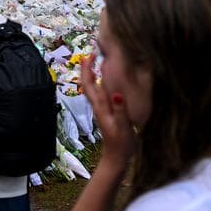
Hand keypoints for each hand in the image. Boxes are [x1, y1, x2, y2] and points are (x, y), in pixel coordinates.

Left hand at [80, 54, 134, 172]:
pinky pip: (101, 93)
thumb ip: (120, 111)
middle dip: (88, 68)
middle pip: (89, 83)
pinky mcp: (107, 112)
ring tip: (99, 61)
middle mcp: (98, 105)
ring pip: (94, 88)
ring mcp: (101, 109)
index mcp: (100, 107)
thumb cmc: (121, 143)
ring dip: (93, 74)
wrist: (117, 157)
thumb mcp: (123, 126)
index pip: (90, 84)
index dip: (87, 69)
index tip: (90, 55)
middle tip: (92, 53)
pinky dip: (101, 83)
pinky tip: (108, 80)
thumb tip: (117, 94)